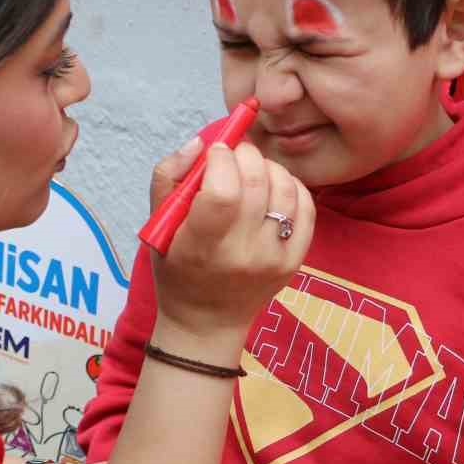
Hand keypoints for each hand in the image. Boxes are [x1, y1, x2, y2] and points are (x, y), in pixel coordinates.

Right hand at [148, 139, 313, 341]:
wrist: (208, 320)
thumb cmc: (177, 268)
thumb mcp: (157, 226)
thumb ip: (169, 177)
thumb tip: (201, 142)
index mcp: (201, 247)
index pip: (222, 193)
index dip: (221, 160)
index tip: (215, 152)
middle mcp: (242, 255)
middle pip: (257, 184)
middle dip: (246, 153)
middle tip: (234, 152)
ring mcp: (273, 259)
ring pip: (285, 189)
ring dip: (269, 166)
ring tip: (252, 169)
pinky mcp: (295, 261)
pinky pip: (306, 206)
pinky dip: (292, 185)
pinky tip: (273, 187)